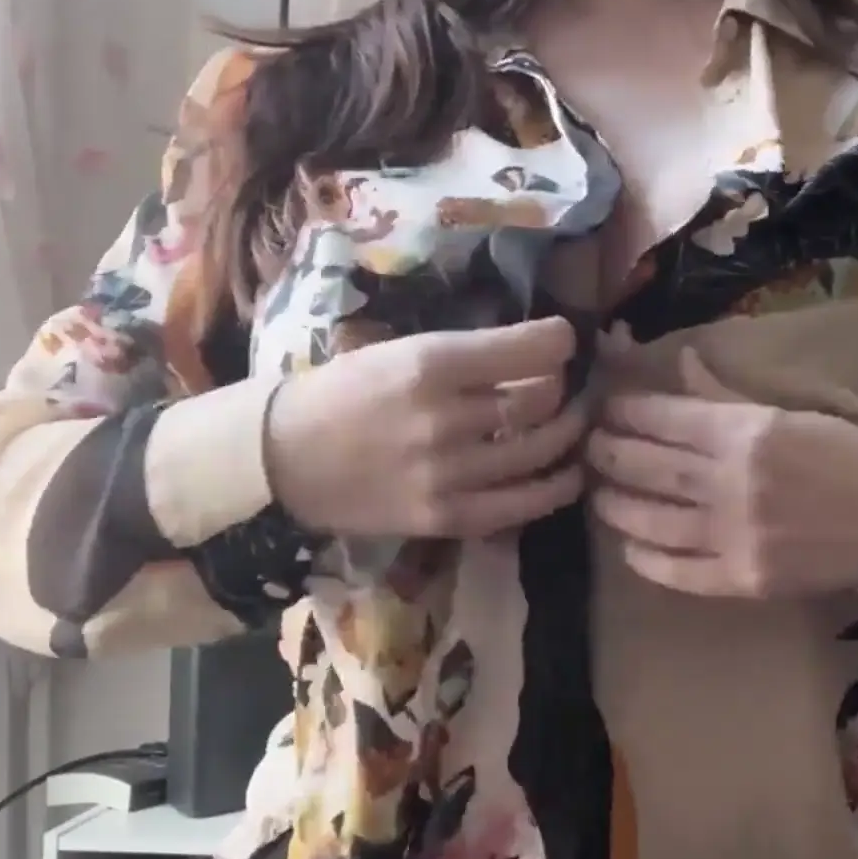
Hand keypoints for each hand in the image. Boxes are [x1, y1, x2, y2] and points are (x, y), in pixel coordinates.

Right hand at [266, 317, 586, 539]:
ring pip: (539, 450)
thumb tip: (532, 349)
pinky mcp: (446, 517)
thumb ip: (463, 354)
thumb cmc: (342, 393)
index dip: (560, 341)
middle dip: (566, 387)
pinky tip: (570, 474)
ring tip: (573, 422)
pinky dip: (556, 488)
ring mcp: (447, 473)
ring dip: (567, 433)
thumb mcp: (398, 351)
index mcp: (430, 364)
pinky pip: (521, 505)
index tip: (564, 341)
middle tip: (570, 384)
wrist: (284, 457)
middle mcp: (445, 417)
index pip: (528, 350)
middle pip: (540, 400)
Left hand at [587, 348, 857, 598]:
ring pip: (652, 520)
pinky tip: (631, 549)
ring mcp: (735, 535)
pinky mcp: (744, 579)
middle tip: (589, 448)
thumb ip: (727, 397)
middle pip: (647, 467)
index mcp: (744, 433)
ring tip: (599, 496)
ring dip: (617, 506)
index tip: (607, 408)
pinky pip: (680, 572)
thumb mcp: (791, 412)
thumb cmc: (850, 454)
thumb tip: (680, 363)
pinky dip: (649, 560)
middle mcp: (730, 483)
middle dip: (609, 454)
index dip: (626, 412)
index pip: (662, 418)